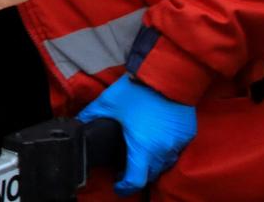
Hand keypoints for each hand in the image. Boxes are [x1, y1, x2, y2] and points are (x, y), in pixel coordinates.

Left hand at [78, 75, 196, 194]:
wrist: (168, 76)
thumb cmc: (137, 91)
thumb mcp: (108, 103)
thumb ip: (90, 115)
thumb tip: (77, 122)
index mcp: (142, 147)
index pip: (135, 180)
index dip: (124, 186)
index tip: (118, 185)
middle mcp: (162, 150)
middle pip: (150, 174)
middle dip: (137, 174)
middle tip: (126, 168)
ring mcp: (177, 144)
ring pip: (164, 164)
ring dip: (152, 164)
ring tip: (139, 156)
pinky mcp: (187, 135)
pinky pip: (175, 151)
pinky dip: (164, 152)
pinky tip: (154, 142)